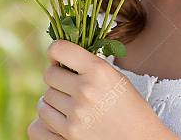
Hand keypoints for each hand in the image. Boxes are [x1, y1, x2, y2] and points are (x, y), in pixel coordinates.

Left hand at [34, 39, 176, 139]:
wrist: (141, 139)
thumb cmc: (130, 106)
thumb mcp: (115, 77)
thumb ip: (89, 66)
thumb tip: (60, 58)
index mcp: (98, 70)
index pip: (60, 49)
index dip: (55, 51)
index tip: (58, 56)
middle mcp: (85, 90)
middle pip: (49, 75)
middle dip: (57, 77)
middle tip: (69, 83)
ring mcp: (76, 115)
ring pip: (43, 99)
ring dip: (53, 100)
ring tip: (69, 103)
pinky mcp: (69, 136)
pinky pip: (38, 123)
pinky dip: (47, 120)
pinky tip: (60, 118)